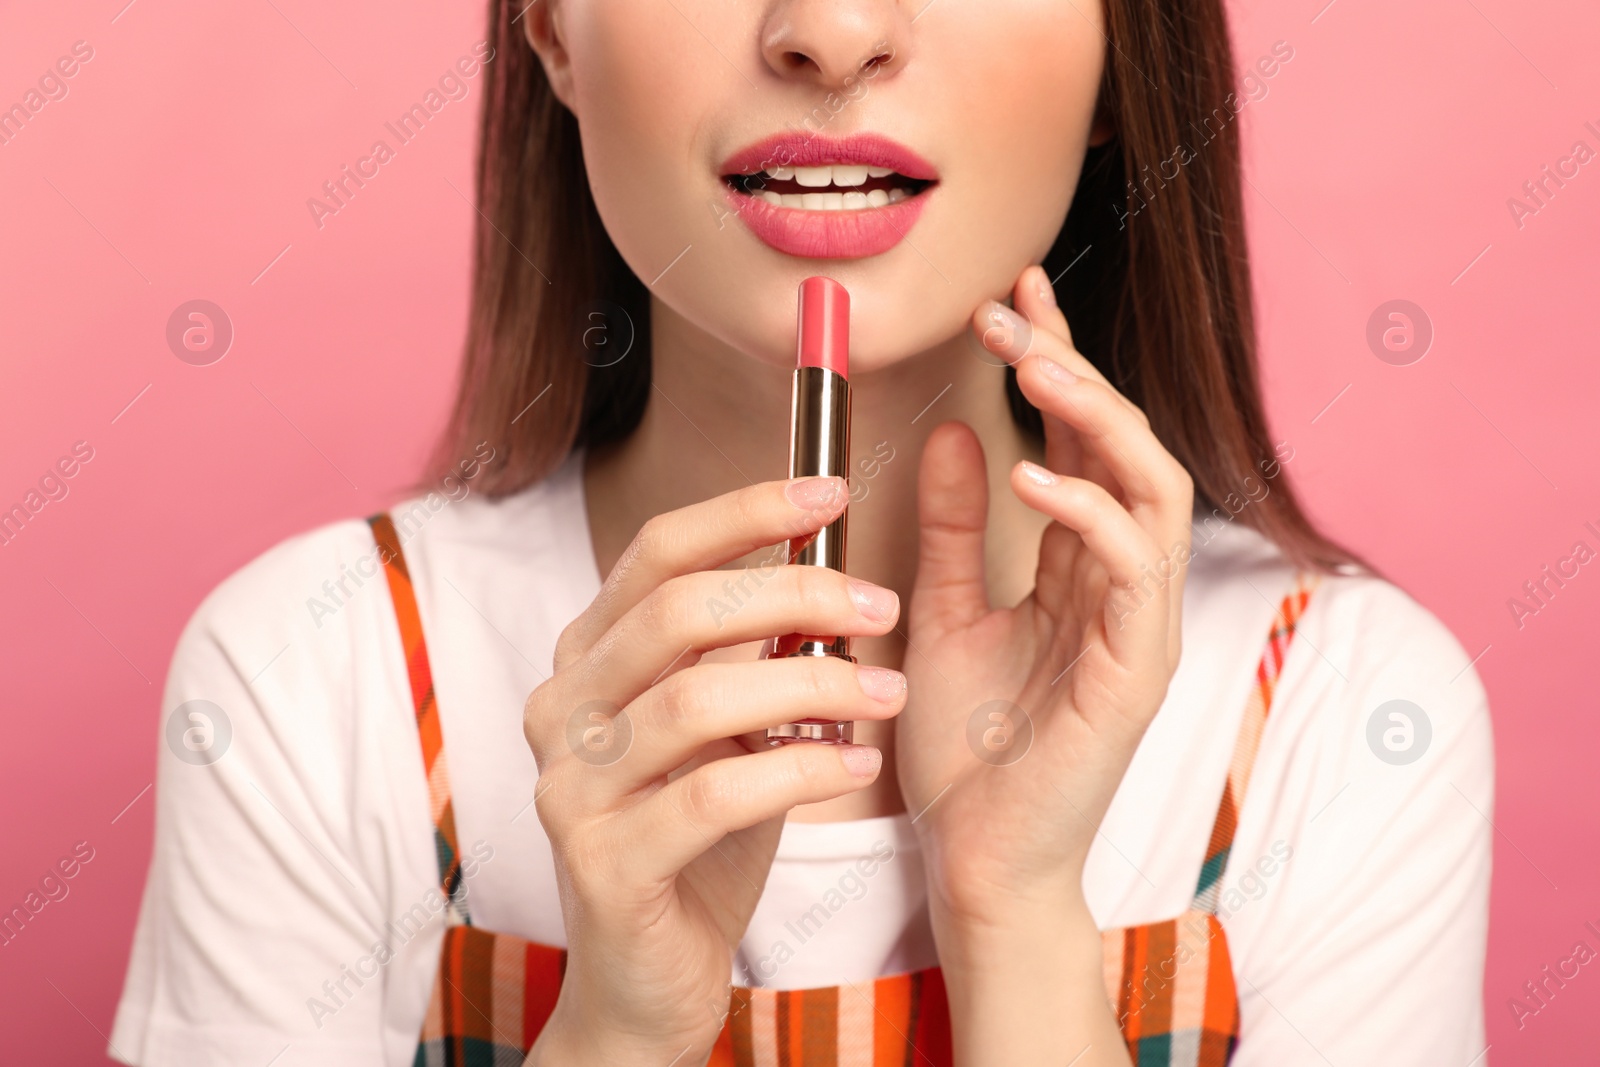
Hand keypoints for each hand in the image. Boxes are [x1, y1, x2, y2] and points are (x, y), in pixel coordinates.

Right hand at [521, 477, 907, 1065]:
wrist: (650, 977)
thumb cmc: (699, 839)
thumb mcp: (728, 729)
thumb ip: (753, 657)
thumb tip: (831, 577)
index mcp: (587, 659)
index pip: (656, 553)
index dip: (743, 512)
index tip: (828, 492)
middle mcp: (560, 710)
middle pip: (679, 612)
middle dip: (796, 594)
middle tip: (883, 607)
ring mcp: (570, 788)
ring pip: (700, 698)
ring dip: (815, 687)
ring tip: (889, 695)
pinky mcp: (604, 863)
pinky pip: (715, 793)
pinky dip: (800, 770)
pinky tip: (856, 766)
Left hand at [899, 264, 1193, 937]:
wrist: (976, 858)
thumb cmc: (966, 750)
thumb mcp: (943, 614)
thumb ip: (953, 530)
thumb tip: (958, 434)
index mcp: (1079, 568)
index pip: (1080, 442)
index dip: (1055, 364)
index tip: (1014, 295)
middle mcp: (1122, 584)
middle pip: (1123, 446)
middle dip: (1072, 368)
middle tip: (1012, 309)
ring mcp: (1140, 624)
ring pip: (1151, 489)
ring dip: (1096, 418)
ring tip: (1033, 366)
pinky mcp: (1141, 669)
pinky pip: (1135, 567)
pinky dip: (1088, 512)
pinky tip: (1032, 478)